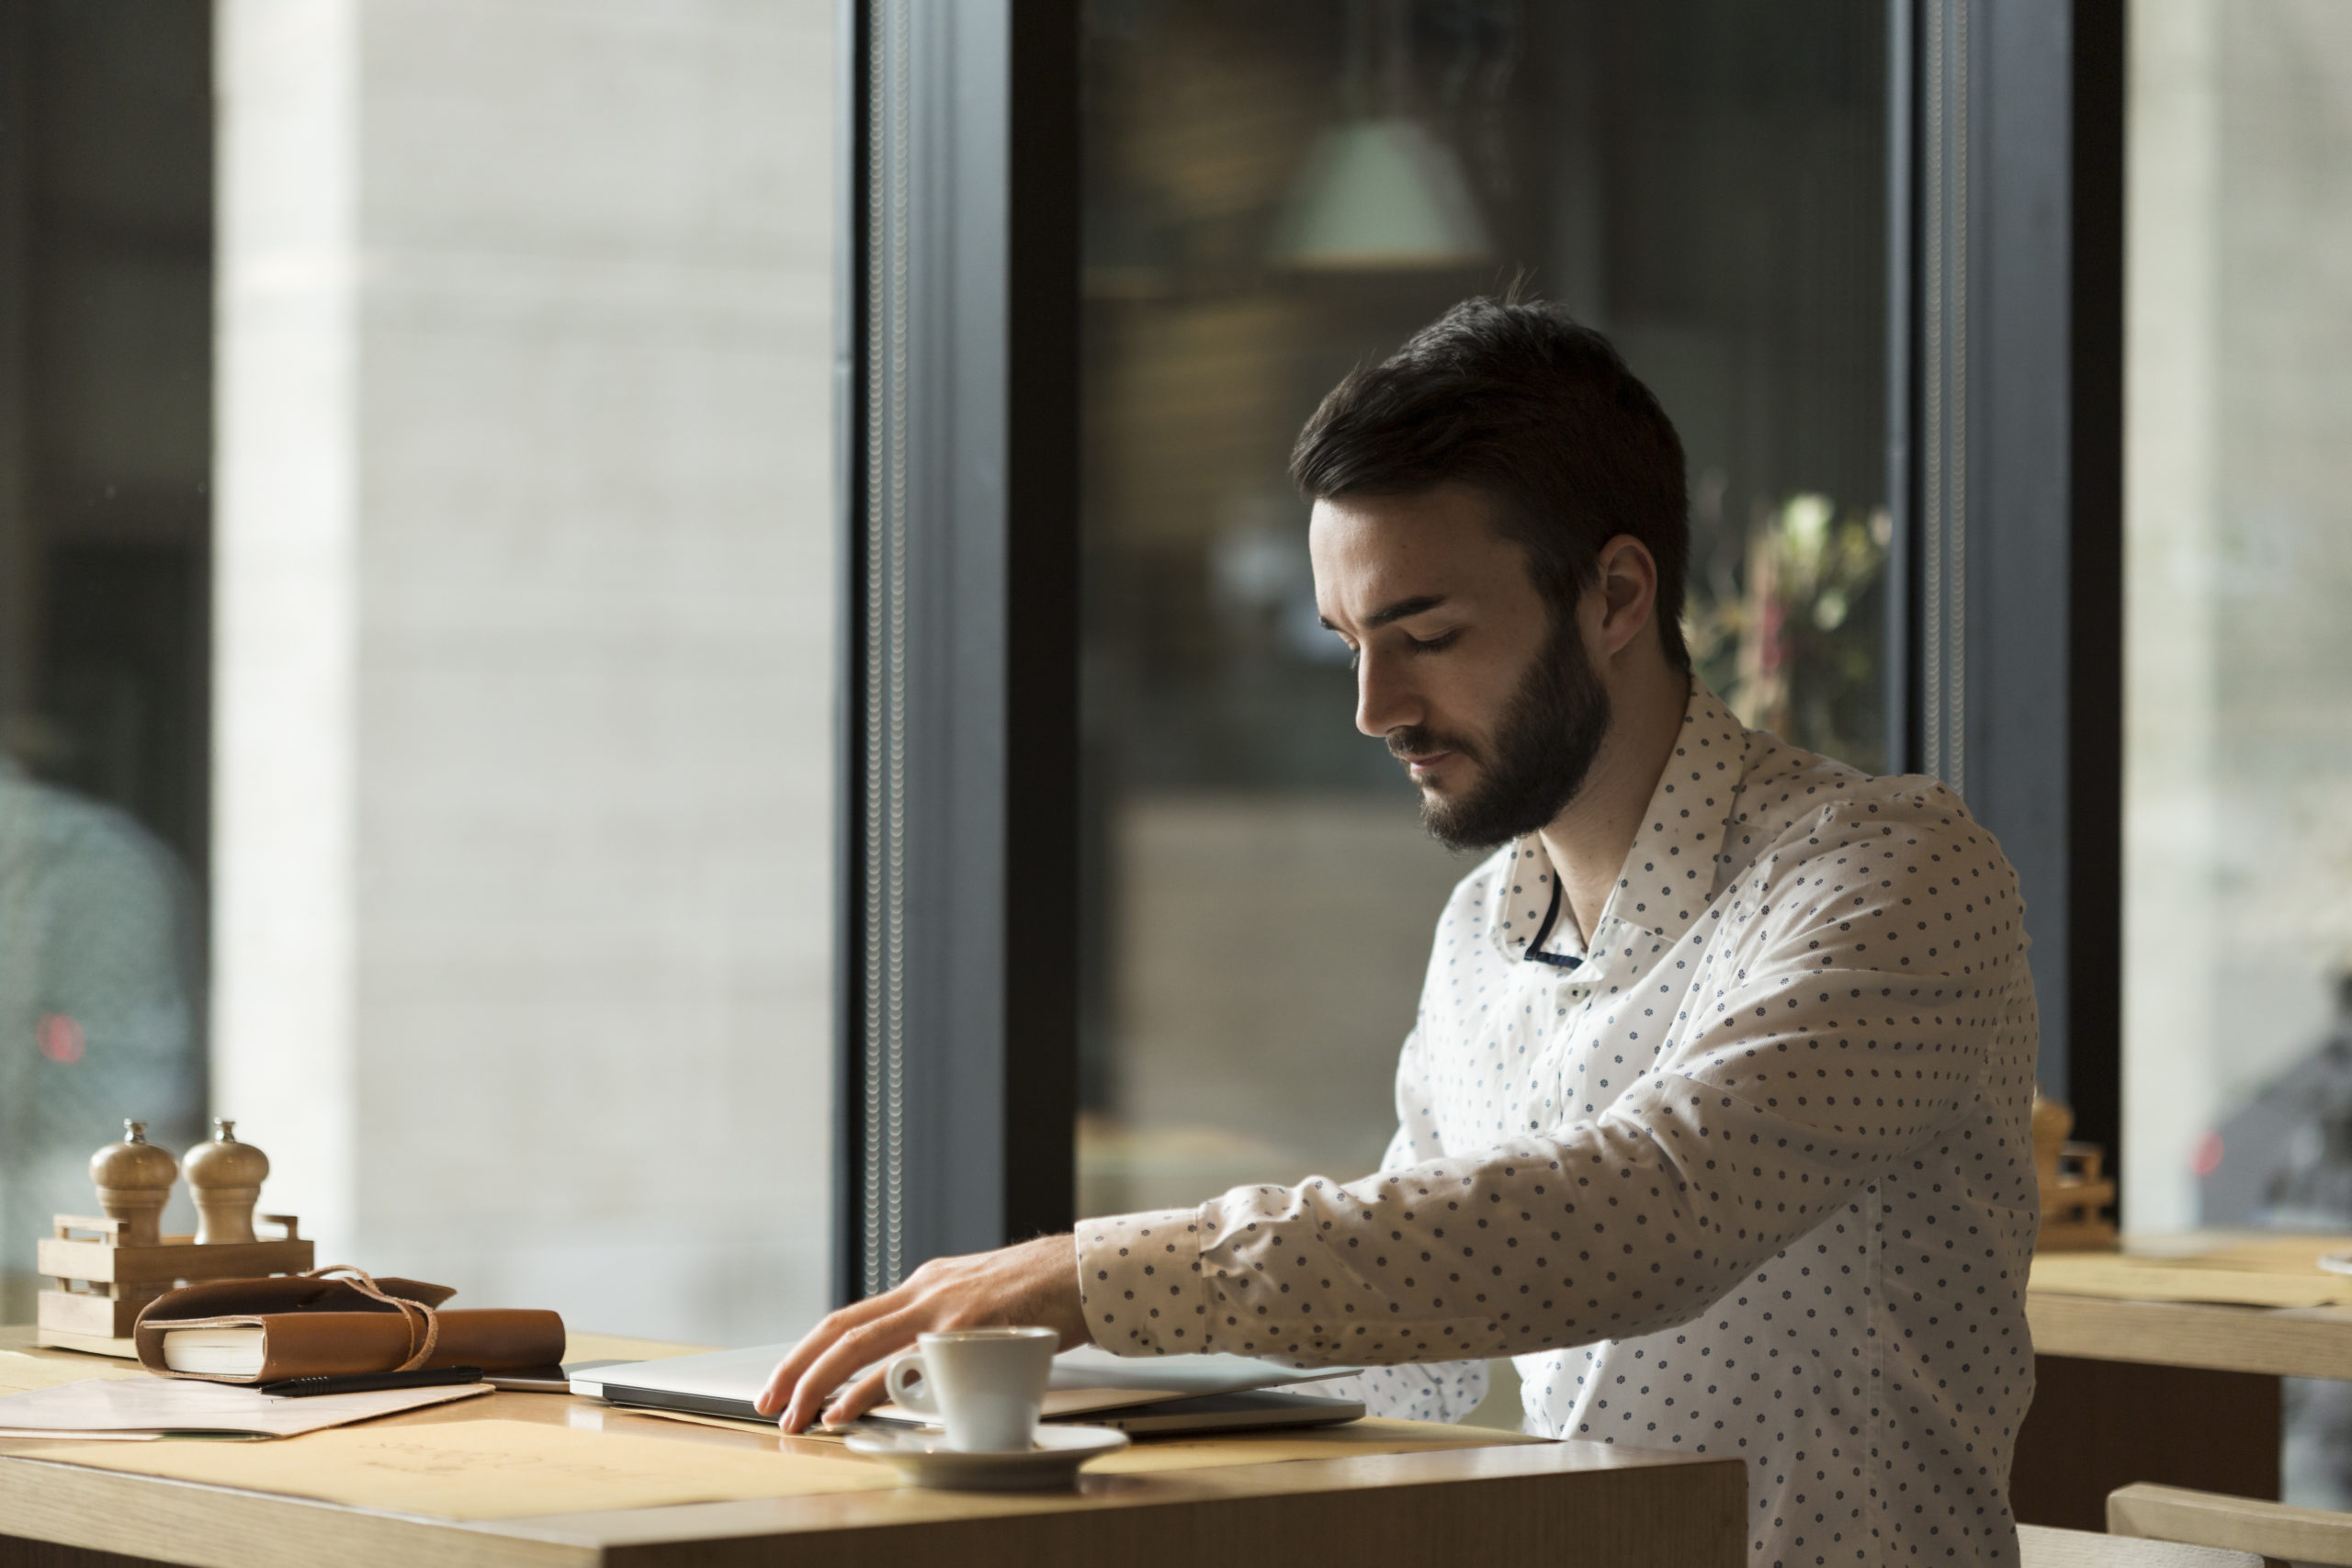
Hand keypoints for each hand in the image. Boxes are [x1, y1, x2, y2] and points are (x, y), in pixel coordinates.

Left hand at [755, 1233, 1088, 1432]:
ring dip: (819, 1382)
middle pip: (841, 1327)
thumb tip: (923, 1368)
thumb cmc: (1046, 1294)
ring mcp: (944, 1306)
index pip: (852, 1316)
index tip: (786, 1380)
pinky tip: (847, 1410)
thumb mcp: (984, 1302)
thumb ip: (950, 1327)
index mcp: (926, 1284)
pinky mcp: (968, 1325)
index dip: (811, 1349)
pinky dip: (867, 1388)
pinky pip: (904, 1361)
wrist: (1090, 1270)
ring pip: (860, 1342)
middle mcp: (926, 1289)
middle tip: (770, 1402)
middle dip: (797, 1367)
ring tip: (797, 1416)